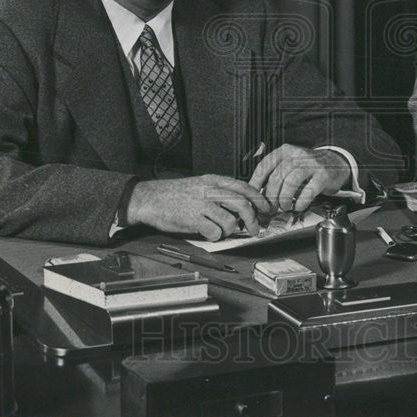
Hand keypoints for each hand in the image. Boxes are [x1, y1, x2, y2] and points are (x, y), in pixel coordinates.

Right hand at [126, 175, 270, 240]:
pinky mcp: (193, 220)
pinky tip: (208, 233)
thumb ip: (219, 192)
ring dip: (230, 230)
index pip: (244, 188)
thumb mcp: (200, 185)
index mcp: (213, 180)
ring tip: (221, 230)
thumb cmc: (175, 194)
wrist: (150, 198)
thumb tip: (242, 206)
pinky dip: (215, 236)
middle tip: (256, 229)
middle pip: (243, 204)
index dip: (259, 199)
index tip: (266, 209)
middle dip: (253, 219)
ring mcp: (202, 205)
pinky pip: (214, 232)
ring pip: (230, 221)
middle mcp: (210, 191)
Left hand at [248, 144, 349, 212]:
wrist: (336, 163)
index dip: (256, 183)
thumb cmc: (308, 168)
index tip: (253, 197)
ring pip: (291, 182)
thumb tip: (258, 195)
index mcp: (285, 151)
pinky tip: (298, 207)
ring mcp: (311, 164)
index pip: (264, 166)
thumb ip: (275, 174)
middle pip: (277, 176)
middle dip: (271, 196)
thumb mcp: (290, 164)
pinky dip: (301, 202)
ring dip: (285, 199)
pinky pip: (308, 191)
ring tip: (284, 207)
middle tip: (271, 207)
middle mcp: (297, 154)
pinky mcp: (323, 175)